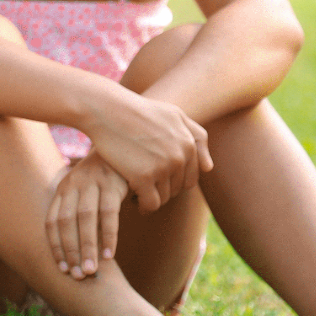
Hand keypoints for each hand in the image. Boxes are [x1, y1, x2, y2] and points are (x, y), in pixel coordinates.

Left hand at [44, 156, 129, 278]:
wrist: (124, 144)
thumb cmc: (105, 176)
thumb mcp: (86, 190)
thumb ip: (79, 212)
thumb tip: (77, 249)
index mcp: (63, 189)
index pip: (51, 222)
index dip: (55, 247)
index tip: (62, 268)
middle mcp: (73, 185)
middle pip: (66, 223)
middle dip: (70, 252)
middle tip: (78, 276)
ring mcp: (92, 182)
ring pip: (86, 219)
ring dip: (88, 247)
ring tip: (92, 271)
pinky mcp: (112, 182)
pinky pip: (109, 212)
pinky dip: (109, 235)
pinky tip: (110, 254)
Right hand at [79, 88, 210, 212]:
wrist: (107, 109)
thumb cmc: (138, 111)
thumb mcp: (173, 114)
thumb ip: (196, 137)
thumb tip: (208, 168)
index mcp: (189, 143)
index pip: (190, 178)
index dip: (173, 182)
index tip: (157, 179)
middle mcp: (180, 156)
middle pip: (177, 189)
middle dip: (163, 190)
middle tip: (145, 186)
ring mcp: (163, 167)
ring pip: (164, 198)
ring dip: (152, 198)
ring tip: (137, 191)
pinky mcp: (143, 177)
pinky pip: (151, 203)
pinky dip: (143, 206)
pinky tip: (133, 200)